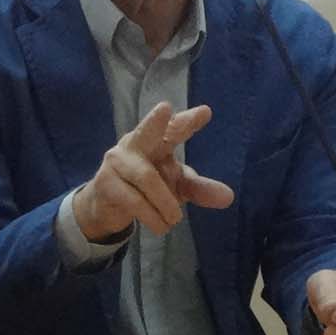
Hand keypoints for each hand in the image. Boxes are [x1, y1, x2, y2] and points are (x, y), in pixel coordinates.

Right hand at [72, 101, 235, 242]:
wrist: (108, 208)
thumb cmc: (148, 189)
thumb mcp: (177, 188)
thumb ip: (201, 189)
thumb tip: (229, 197)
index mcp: (157, 141)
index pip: (174, 129)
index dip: (187, 121)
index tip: (206, 112)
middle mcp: (136, 144)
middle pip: (147, 130)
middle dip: (156, 121)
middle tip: (165, 108)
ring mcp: (117, 161)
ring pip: (146, 178)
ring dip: (165, 202)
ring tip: (175, 220)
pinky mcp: (106, 183)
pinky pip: (133, 199)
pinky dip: (151, 215)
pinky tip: (160, 226)